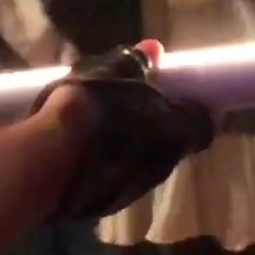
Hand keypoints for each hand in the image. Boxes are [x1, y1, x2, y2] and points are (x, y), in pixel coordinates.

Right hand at [34, 45, 214, 219]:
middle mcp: (165, 163)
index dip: (196, 112)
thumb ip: (135, 63)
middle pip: (174, 145)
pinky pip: (119, 181)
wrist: (50, 163)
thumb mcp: (109, 72)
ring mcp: (138, 189)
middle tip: (136, 110)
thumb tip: (155, 49)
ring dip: (134, 150)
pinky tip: (87, 155)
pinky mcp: (110, 205)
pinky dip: (110, 168)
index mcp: (176, 129)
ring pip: (146, 165)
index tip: (182, 99)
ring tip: (107, 131)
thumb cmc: (89, 108)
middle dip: (160, 129)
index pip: (204, 126)